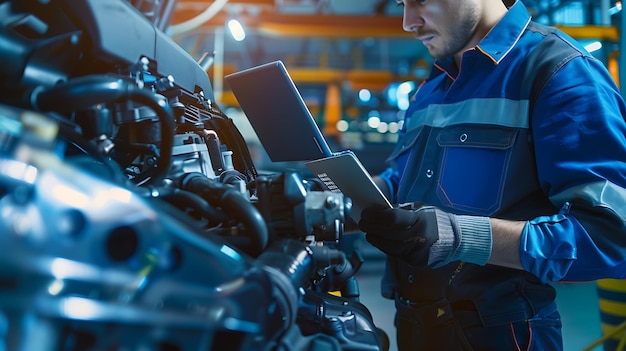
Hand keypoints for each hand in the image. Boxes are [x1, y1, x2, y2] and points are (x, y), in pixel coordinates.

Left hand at [359, 203, 491, 266]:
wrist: (456, 239)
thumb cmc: (435, 220)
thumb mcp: (420, 209)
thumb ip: (400, 210)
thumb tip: (377, 210)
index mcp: (421, 220)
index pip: (393, 218)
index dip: (376, 216)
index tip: (365, 213)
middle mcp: (420, 237)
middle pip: (389, 234)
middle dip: (372, 228)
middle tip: (362, 222)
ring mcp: (418, 251)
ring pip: (390, 247)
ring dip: (376, 239)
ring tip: (368, 232)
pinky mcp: (417, 261)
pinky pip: (397, 254)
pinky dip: (386, 247)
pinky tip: (379, 240)